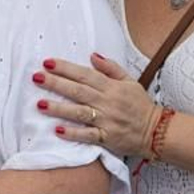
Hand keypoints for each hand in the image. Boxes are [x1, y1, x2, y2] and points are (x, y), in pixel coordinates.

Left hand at [32, 53, 158, 158]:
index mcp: (111, 87)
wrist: (156, 130)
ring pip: (79, 112)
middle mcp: (107, 102)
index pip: (85, 75)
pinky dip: (73, 133)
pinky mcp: (107, 137)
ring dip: (59, 108)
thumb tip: (92, 55)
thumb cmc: (140, 105)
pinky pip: (88, 135)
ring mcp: (106, 120)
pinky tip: (57, 130)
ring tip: (40, 104)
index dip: (66, 68)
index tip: (48, 62)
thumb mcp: (129, 81)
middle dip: (56, 83)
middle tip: (37, 78)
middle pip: (78, 91)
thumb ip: (110, 68)